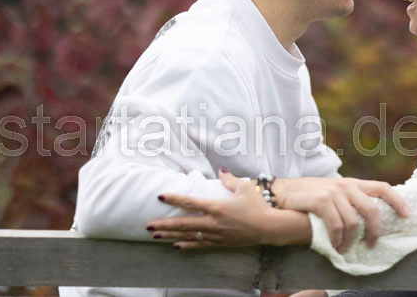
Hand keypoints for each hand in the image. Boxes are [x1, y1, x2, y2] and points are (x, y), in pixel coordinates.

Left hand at [147, 169, 298, 248]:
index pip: (191, 202)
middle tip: (148, 225)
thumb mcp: (245, 188)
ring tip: (155, 236)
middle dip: (164, 224)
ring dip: (170, 236)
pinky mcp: (220, 242)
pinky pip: (199, 244)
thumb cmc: (258, 205)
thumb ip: (230, 179)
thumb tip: (221, 170)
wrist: (268, 227)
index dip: (175, 199)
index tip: (161, 197)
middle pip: (183, 223)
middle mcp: (213, 222)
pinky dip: (186, 245)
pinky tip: (175, 245)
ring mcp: (216, 234)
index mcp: (217, 207)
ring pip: (188, 236)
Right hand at [272, 176, 409, 251]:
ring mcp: (334, 191)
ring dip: (350, 241)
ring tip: (344, 250)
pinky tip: (334, 246)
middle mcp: (346, 185)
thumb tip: (368, 221)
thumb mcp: (333, 194)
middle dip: (375, 231)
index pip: (382, 187)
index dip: (397, 201)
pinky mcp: (321, 200)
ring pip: (353, 222)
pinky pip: (336, 225)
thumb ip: (349, 201)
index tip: (407, 215)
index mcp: (353, 184)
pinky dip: (337, 240)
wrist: (281, 193)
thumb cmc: (309, 197)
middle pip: (372, 208)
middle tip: (371, 244)